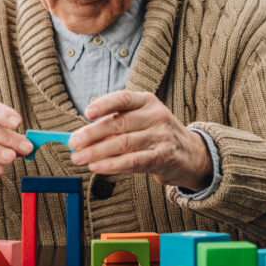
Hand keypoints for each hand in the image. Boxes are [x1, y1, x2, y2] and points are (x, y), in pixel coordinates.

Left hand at [68, 90, 212, 190]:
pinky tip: (96, 167)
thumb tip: (82, 134)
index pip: (123, 98)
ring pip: (122, 144)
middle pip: (119, 124)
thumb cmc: (156, 134)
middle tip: (73, 143)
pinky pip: (133, 162)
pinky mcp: (163, 158)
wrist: (191, 153)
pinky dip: (111, 165)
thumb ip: (115, 123)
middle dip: (92, 134)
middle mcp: (155, 116)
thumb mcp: (141, 120)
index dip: (104, 105)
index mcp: (147, 101)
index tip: (87, 113)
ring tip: (79, 158)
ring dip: (96, 152)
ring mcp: (161, 137)